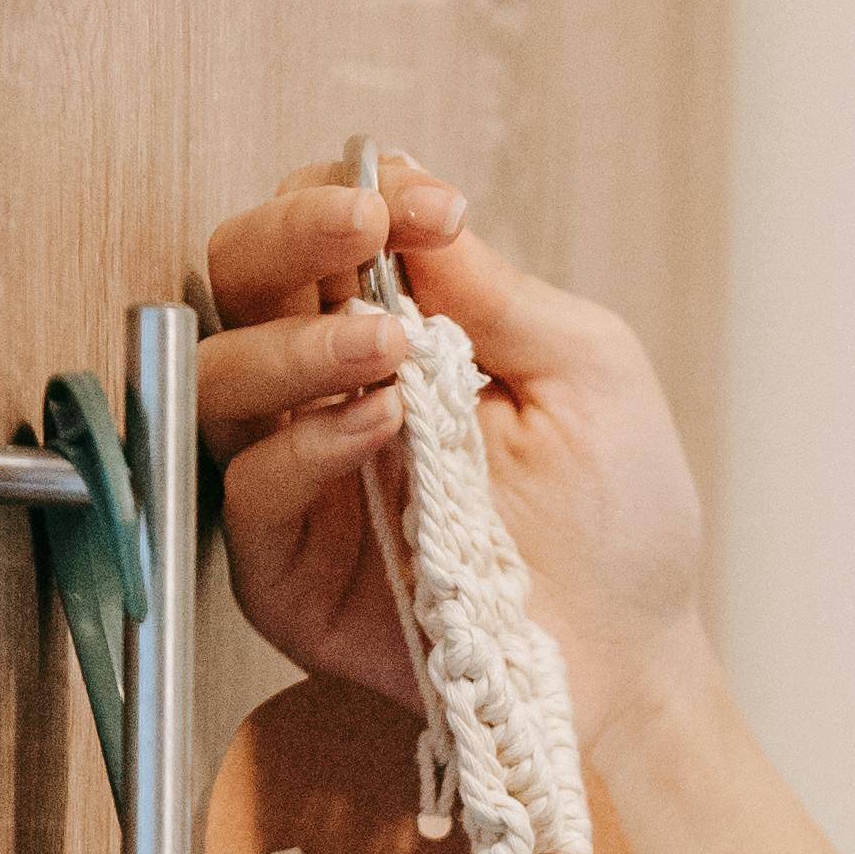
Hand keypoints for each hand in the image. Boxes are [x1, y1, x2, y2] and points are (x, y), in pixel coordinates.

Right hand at [195, 158, 713, 760]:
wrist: (633, 657)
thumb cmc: (615, 520)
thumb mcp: (586, 372)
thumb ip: (495, 290)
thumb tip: (410, 196)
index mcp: (387, 333)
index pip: (315, 235)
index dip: (348, 196)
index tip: (427, 204)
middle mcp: (323, 394)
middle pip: (240, 280)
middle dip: (290, 236)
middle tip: (363, 228)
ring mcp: (297, 482)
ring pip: (221, 380)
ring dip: (296, 343)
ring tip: (385, 344)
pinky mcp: (288, 574)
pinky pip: (252, 493)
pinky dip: (307, 447)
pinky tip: (377, 426)